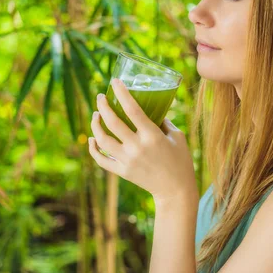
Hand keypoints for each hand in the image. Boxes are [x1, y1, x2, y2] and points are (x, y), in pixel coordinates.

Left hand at [89, 78, 197, 203]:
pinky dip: (93, 149)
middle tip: (100, 97)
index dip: (122, 93)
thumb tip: (151, 110)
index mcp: (152, 136)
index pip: (132, 109)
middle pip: (112, 122)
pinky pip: (101, 160)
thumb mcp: (177, 137)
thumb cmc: (180, 160)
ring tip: (95, 115)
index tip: (115, 81)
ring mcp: (127, 160)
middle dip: (103, 106)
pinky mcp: (122, 172)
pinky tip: (92, 138)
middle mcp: (137, 147)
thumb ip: (163, 122)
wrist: (175, 191)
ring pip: (102, 140)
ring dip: (95, 125)